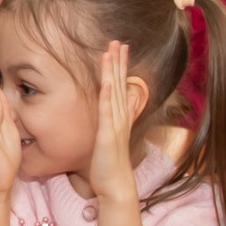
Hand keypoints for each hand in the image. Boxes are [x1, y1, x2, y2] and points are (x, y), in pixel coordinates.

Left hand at [88, 41, 138, 204]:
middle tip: (118, 41)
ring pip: (114, 92)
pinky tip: (105, 81)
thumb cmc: (110, 165)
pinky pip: (107, 111)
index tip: (119, 49)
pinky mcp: (108, 134)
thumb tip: (115, 110)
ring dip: (113, 71)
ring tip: (112, 52)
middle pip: (119, 84)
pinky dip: (106, 95)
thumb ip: (114, 122)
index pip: (120, 86)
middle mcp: (120, 117)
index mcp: (120, 117)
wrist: (116, 184)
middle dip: (119, 62)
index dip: (120, 67)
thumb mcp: (111, 138)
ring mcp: (115, 124)